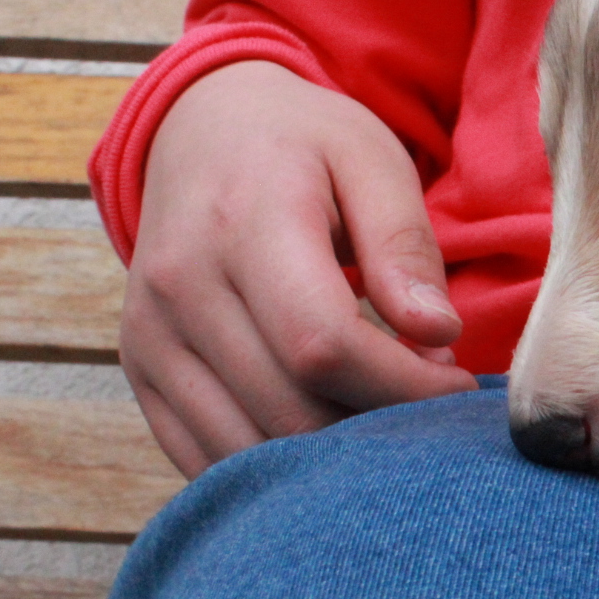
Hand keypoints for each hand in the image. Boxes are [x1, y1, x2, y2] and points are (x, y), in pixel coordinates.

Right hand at [121, 60, 478, 476]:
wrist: (200, 129)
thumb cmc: (303, 145)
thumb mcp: (370, 161)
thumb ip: (404, 247)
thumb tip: (438, 335)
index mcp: (242, 224)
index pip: (321, 345)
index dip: (403, 386)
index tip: (458, 386)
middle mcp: (179, 286)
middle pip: (287, 408)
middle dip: (375, 428)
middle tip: (428, 413)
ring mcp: (148, 336)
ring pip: (246, 447)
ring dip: (328, 461)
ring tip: (381, 420)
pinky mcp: (140, 370)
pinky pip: (203, 456)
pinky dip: (272, 469)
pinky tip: (327, 438)